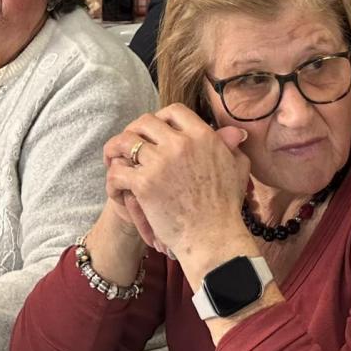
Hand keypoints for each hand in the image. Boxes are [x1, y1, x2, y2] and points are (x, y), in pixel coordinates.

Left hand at [106, 106, 250, 261]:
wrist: (213, 239)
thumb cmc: (226, 207)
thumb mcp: (237, 168)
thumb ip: (232, 146)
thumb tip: (234, 133)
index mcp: (202, 136)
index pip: (174, 111)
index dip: (161, 118)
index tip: (156, 132)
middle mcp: (180, 144)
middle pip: (145, 122)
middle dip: (134, 131)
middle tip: (130, 146)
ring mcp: (160, 163)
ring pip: (125, 142)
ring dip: (116, 150)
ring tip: (113, 161)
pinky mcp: (144, 184)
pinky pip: (117, 171)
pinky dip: (113, 180)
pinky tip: (117, 188)